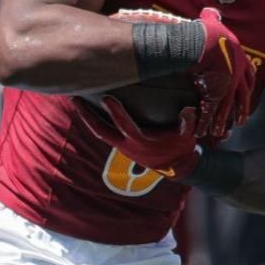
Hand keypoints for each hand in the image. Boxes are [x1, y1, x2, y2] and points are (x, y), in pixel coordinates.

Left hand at [78, 96, 202, 177]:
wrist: (176, 166)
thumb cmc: (180, 147)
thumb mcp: (187, 137)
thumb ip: (187, 124)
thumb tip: (188, 111)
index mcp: (141, 141)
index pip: (125, 126)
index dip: (116, 113)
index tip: (107, 97)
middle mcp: (127, 145)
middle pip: (101, 131)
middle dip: (87, 116)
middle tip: (75, 98)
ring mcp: (122, 146)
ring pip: (99, 132)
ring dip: (87, 118)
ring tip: (76, 101)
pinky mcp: (121, 145)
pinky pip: (104, 133)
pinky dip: (95, 121)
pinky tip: (89, 109)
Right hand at [190, 8, 255, 140]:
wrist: (206, 43)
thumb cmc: (210, 32)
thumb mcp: (214, 23)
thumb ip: (213, 19)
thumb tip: (210, 12)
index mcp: (240, 59)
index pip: (250, 76)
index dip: (249, 86)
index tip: (249, 93)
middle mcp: (237, 76)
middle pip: (242, 97)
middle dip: (241, 110)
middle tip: (241, 121)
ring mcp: (227, 87)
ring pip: (226, 108)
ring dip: (223, 121)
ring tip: (221, 132)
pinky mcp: (215, 94)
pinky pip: (210, 111)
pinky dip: (206, 122)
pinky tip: (203, 132)